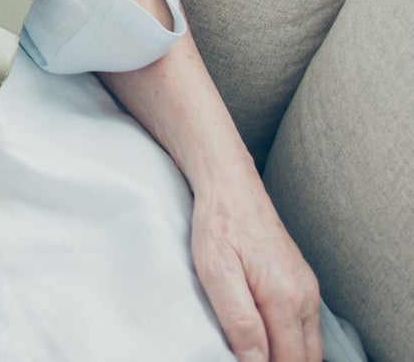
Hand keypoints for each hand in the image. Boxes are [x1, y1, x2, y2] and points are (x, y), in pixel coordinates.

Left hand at [190, 179, 320, 361]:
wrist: (230, 183)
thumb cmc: (218, 223)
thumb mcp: (216, 271)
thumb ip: (239, 320)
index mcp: (285, 298)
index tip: (241, 361)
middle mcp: (305, 296)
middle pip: (305, 359)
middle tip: (246, 357)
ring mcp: (308, 289)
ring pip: (309, 346)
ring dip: (288, 357)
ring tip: (254, 351)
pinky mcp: (302, 282)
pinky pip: (305, 327)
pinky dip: (292, 341)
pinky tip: (267, 338)